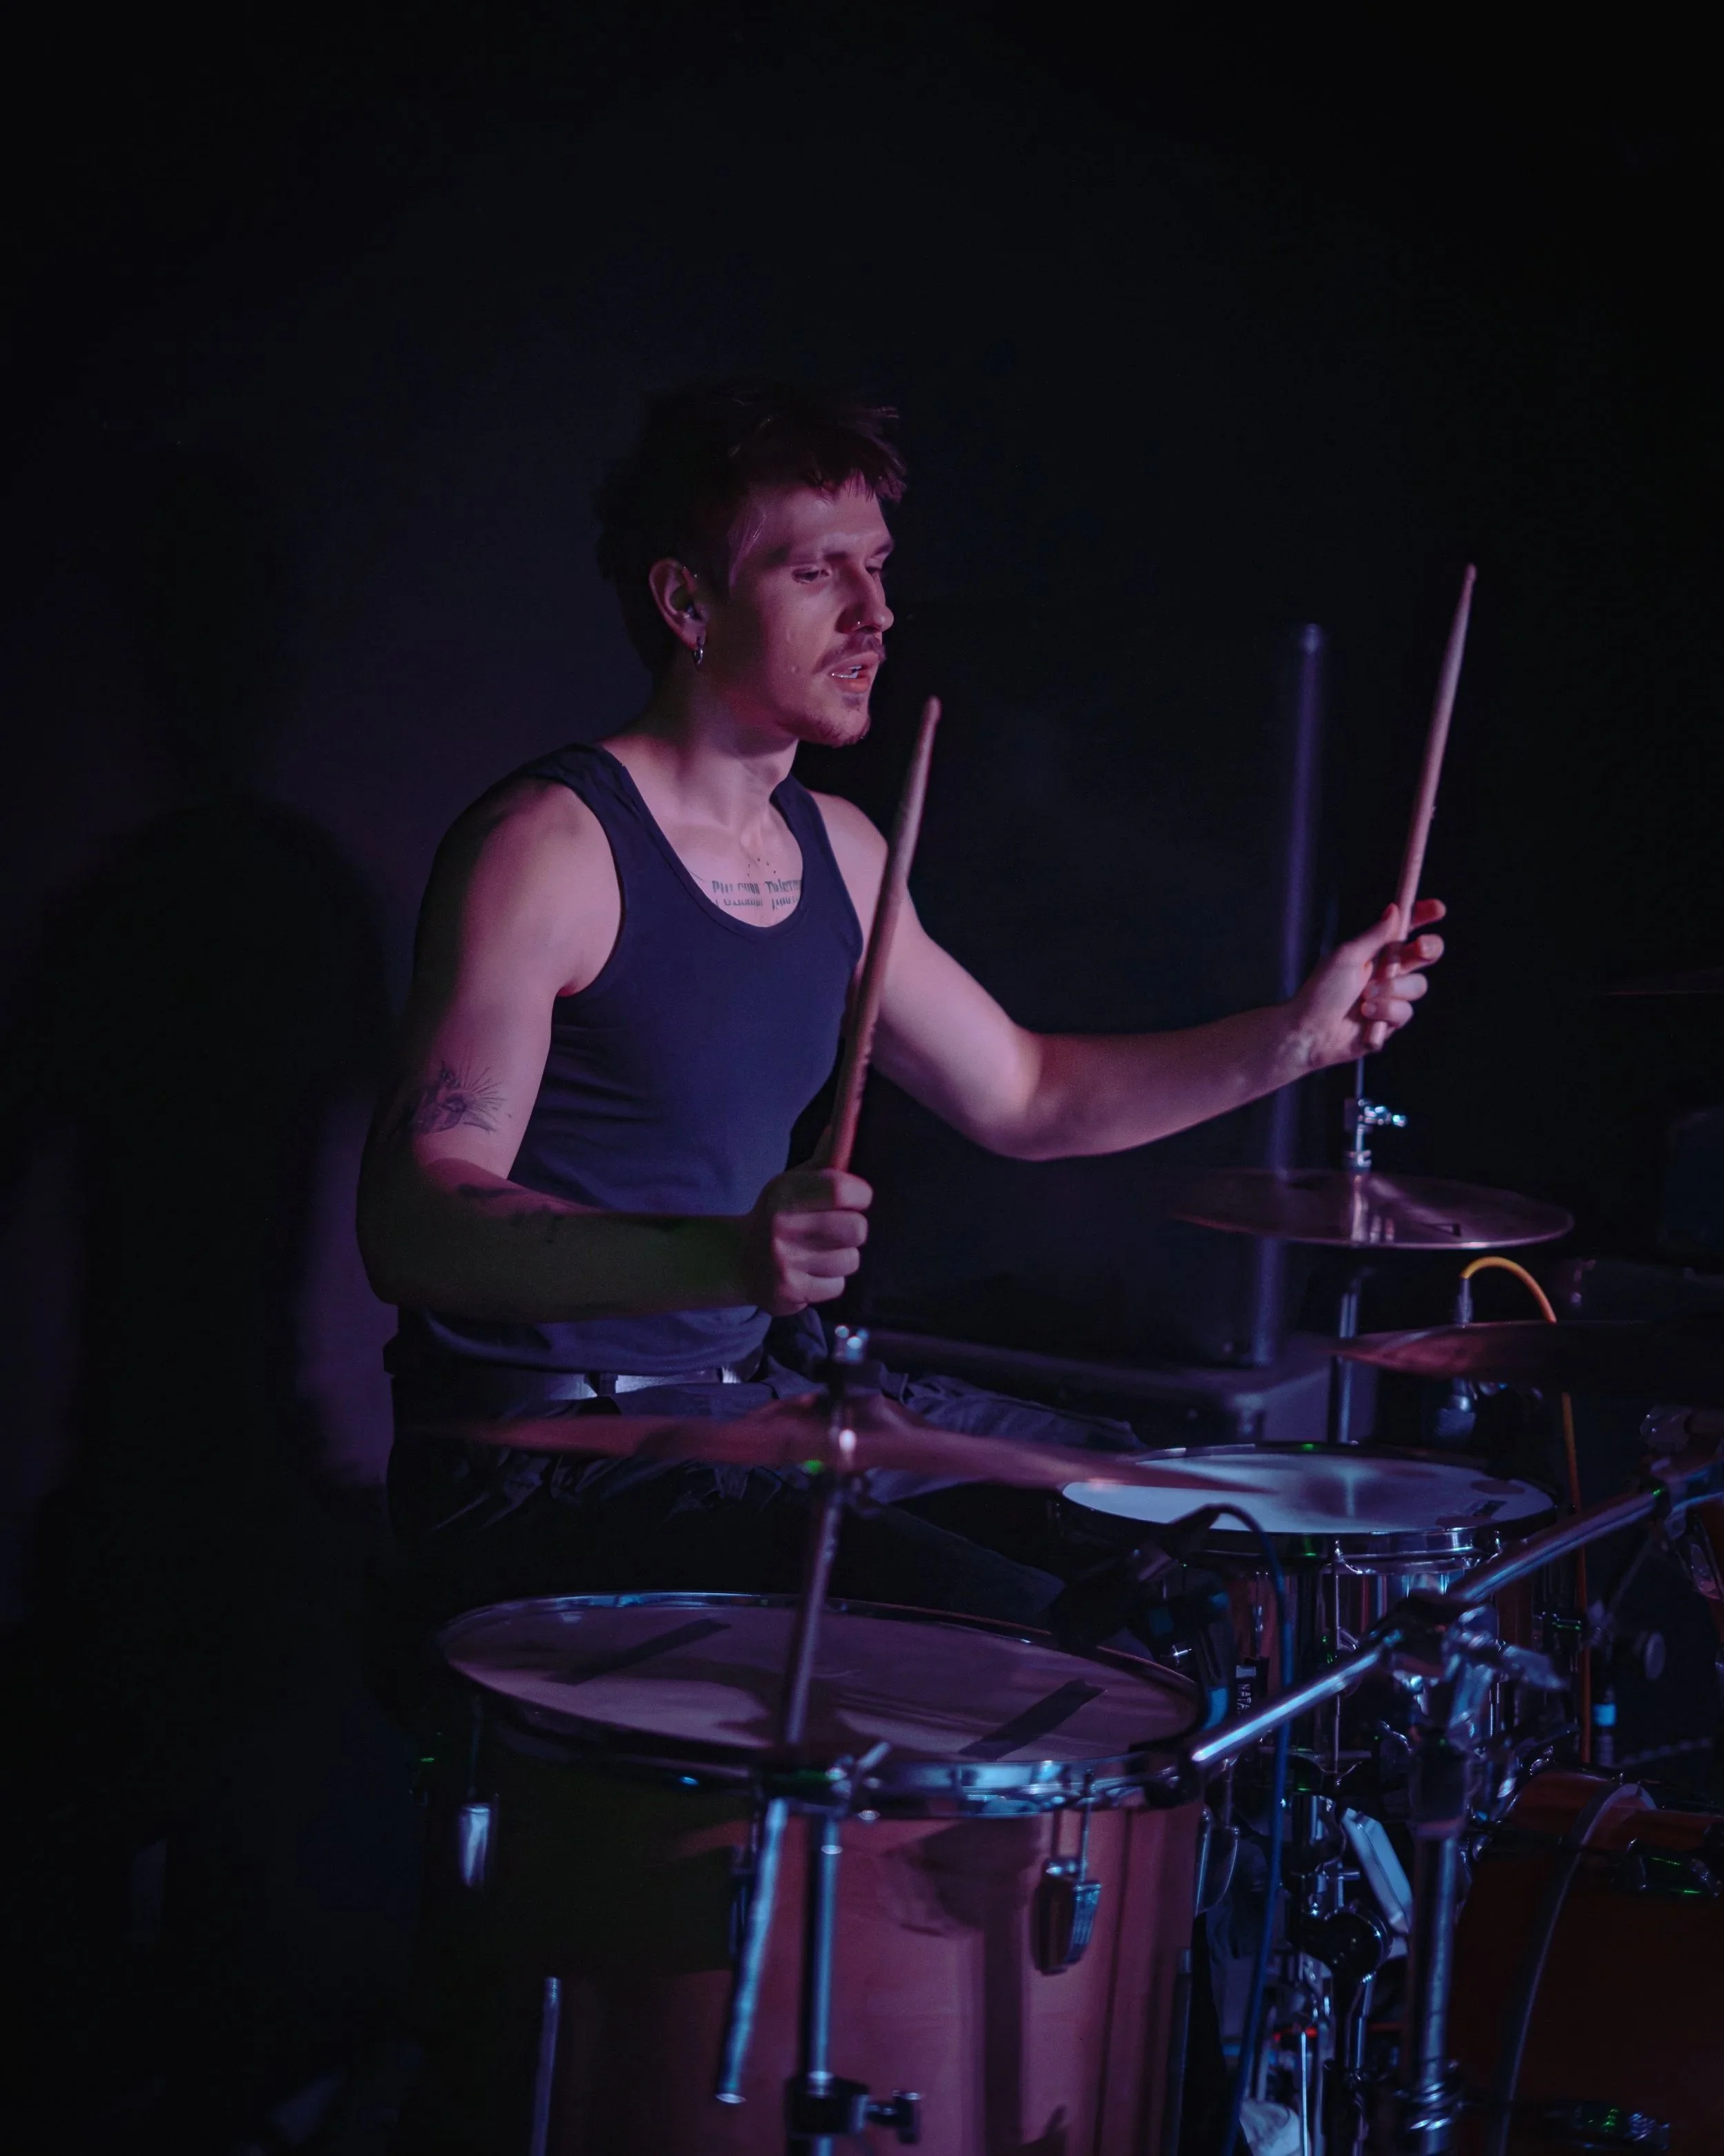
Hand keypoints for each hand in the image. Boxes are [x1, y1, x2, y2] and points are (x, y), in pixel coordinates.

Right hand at [739, 1166, 871, 1314]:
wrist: (739, 1260)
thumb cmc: (777, 1215)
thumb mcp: (792, 1182)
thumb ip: (823, 1160)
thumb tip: (842, 1125)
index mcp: (785, 1194)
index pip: (841, 1190)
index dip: (860, 1194)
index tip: (857, 1198)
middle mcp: (783, 1227)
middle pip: (856, 1229)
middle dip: (853, 1228)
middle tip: (836, 1228)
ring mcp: (786, 1263)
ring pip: (850, 1260)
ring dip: (841, 1256)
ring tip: (820, 1251)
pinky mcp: (791, 1293)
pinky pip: (838, 1286)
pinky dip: (830, 1281)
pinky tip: (811, 1271)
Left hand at [1289, 899, 1445, 1070]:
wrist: (1309, 1033)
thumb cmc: (1321, 992)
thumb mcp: (1346, 958)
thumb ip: (1374, 936)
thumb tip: (1394, 909)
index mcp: (1375, 952)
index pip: (1405, 930)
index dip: (1423, 917)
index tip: (1437, 909)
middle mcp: (1387, 972)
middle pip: (1426, 954)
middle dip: (1429, 948)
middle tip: (1419, 948)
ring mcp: (1391, 997)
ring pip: (1418, 985)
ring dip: (1393, 989)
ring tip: (1366, 996)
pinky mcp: (1391, 1022)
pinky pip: (1405, 1011)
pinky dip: (1385, 1011)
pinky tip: (1365, 1015)